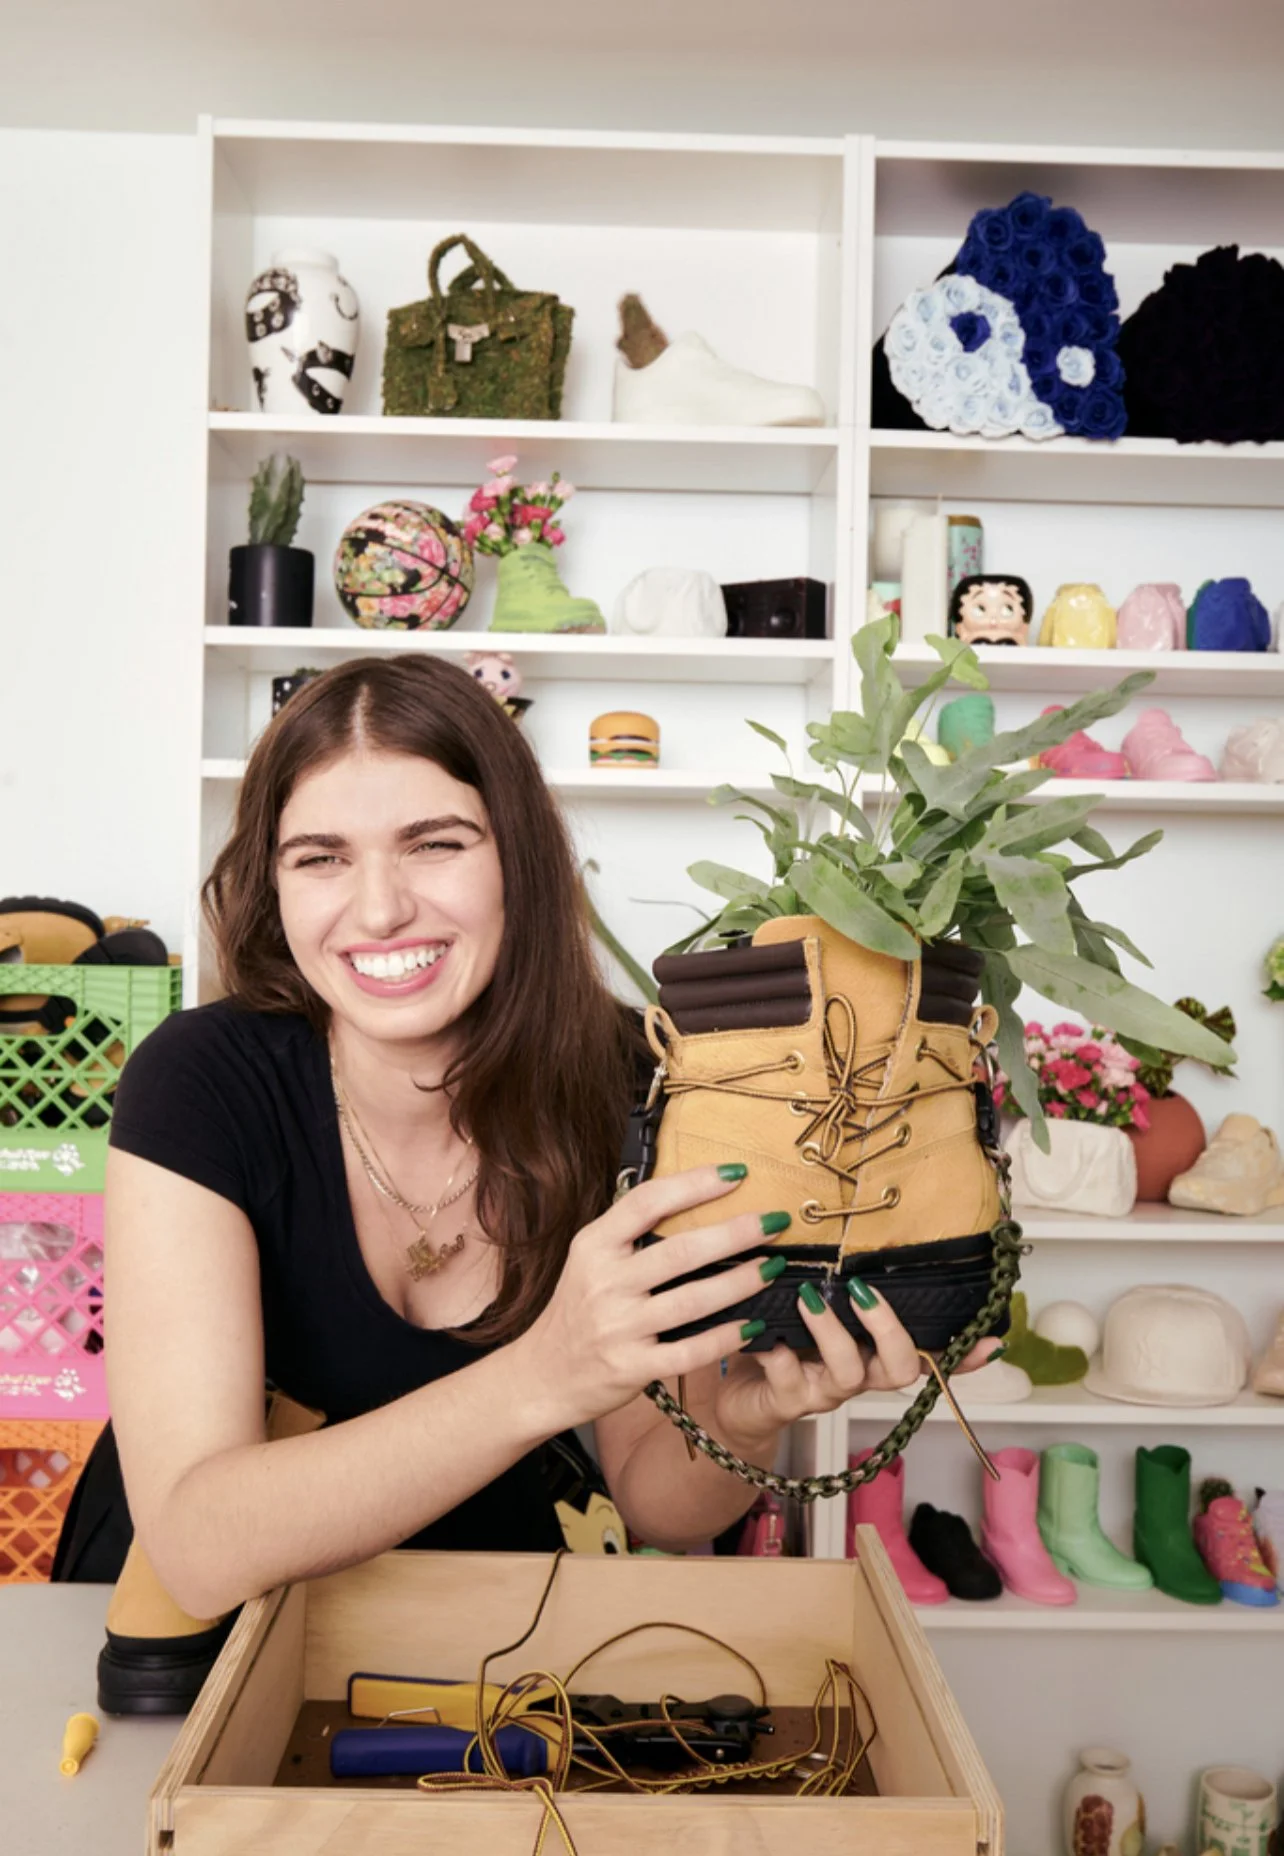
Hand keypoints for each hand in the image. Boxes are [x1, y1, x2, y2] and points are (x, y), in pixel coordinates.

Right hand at [512, 1166, 794, 1437]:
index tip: (737, 1173)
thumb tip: (690, 1193)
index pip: (647, 1203)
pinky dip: (726, 1337)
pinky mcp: (632, 1367)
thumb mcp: (590, 1259)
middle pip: (680, 1252)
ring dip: (740, 1282)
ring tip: (773, 1267)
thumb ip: (629, 1232)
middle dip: (735, 1234)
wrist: (543, 1374)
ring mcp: (618, 1327)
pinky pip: (690, 1350)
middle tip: (775, 1222)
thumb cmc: (578, 1309)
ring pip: (693, 1301)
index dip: (695, 1184)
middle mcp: (605, 1282)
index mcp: (594, 1246)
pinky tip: (753, 1324)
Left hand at [710, 1283, 1003, 1449]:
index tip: (990, 1339)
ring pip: (848, 1373)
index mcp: (873, 1351)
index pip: (930, 1354)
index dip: (962, 1354)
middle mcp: (860, 1375)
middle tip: (862, 1290)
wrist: (735, 1393)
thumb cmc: (783, 1336)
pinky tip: (768, 1335)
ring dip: (831, 1331)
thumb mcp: (816, 1304)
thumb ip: (841, 1281)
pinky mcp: (787, 1403)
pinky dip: (779, 1355)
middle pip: (901, 1367)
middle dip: (888, 1328)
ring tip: (807, 1298)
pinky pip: (791, 1382)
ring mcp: (825, 1392)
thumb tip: (865, 1233)